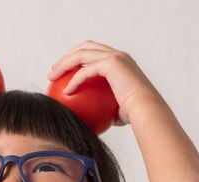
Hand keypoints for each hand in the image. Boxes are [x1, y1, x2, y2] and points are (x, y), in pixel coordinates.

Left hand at [46, 40, 163, 125]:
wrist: (146, 111)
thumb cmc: (133, 115)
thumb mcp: (115, 110)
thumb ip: (103, 107)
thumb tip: (90, 117)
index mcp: (120, 62)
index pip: (94, 52)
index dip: (77, 57)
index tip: (63, 71)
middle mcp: (118, 55)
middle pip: (85, 46)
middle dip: (67, 55)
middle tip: (54, 70)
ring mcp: (115, 56)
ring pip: (81, 53)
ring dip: (64, 63)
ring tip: (52, 76)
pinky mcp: (111, 63)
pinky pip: (85, 70)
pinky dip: (73, 80)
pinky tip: (65, 91)